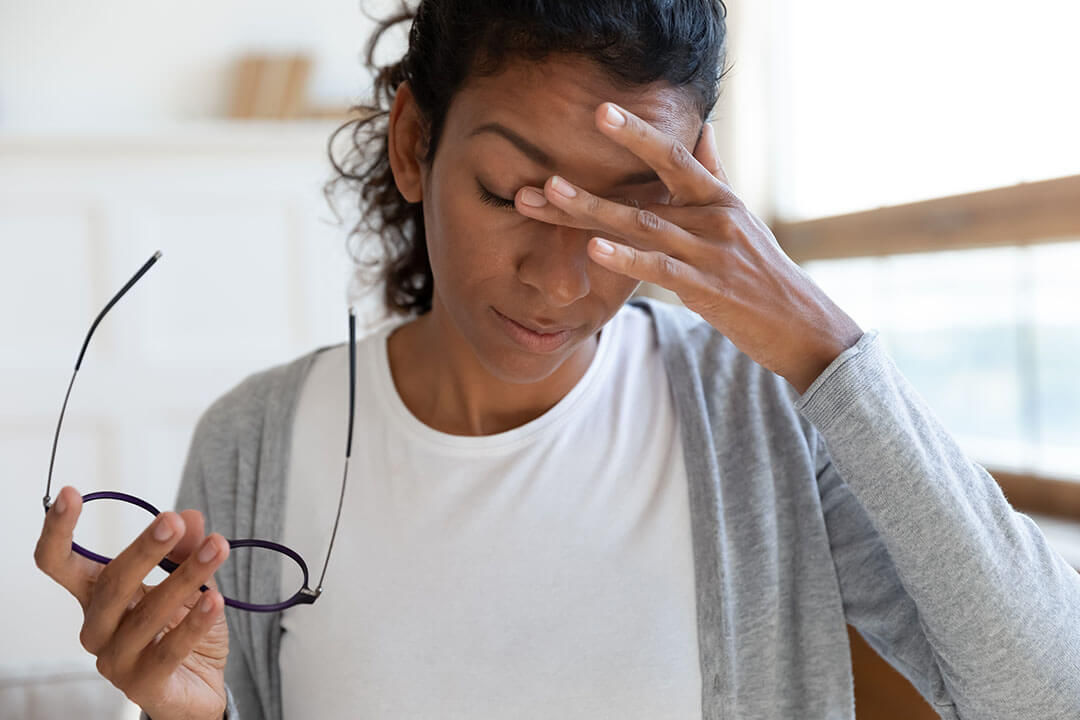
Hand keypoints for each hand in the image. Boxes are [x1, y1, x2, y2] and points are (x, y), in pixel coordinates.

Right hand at [35, 485, 230, 719]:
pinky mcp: (143, 686)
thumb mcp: (188, 582)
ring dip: (185, 577)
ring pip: (146, 614)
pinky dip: (195, 623)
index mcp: (97, 596)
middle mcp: (97, 627)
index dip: (58, 531)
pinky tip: (216, 600)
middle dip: (144, 550)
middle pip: (110, 584)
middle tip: (172, 522)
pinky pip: (169, 650)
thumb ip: (185, 551)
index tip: (71, 494)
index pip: (61, 564)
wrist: (198, 688)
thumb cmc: (181, 629)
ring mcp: (116, 659)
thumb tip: (190, 516)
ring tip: (218, 549)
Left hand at [512, 102, 864, 394]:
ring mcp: (710, 253)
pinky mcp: (708, 289)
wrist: (802, 326)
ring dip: (593, 212)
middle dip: (592, 183)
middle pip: (646, 192)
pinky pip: (660, 269)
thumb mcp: (742, 218)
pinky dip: (627, 258)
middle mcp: (714, 219)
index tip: (600, 113)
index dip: (637, 135)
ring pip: (643, 226)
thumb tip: (703, 129)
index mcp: (719, 199)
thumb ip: (715, 175)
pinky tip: (594, 249)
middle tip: (547, 168)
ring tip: (550, 196)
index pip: (674, 157)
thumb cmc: (764, 273)